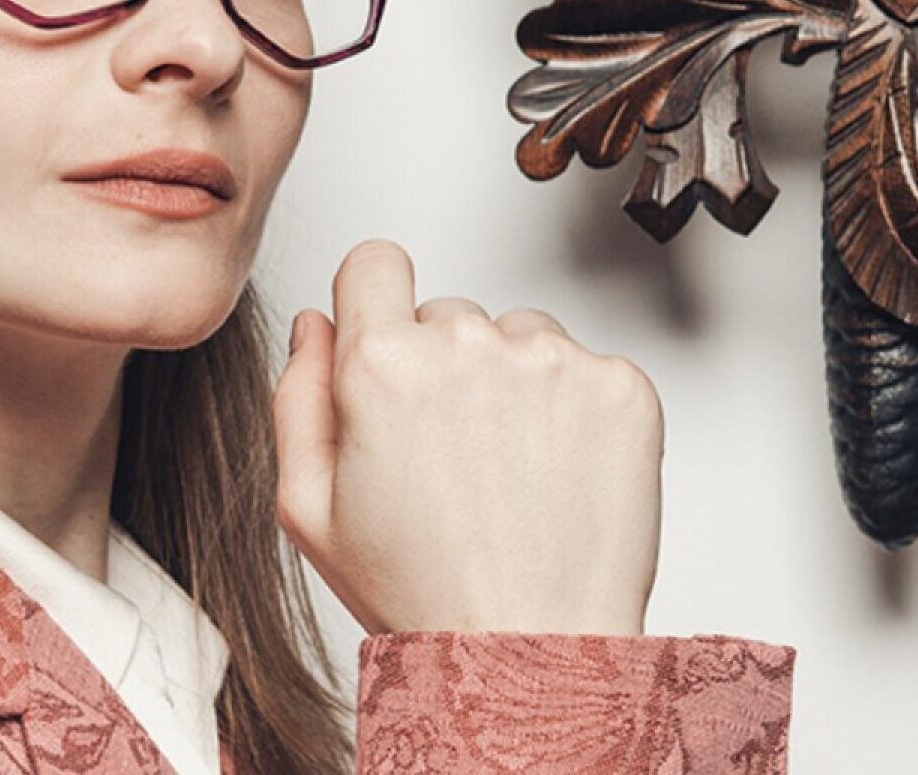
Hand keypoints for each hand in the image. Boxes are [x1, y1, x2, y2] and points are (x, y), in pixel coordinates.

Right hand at [272, 238, 663, 636]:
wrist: (532, 655)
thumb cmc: (421, 594)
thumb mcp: (308, 509)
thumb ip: (297, 398)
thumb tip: (315, 325)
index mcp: (383, 365)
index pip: (374, 263)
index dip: (375, 304)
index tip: (390, 343)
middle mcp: (470, 345)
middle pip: (448, 313)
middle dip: (444, 366)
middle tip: (451, 459)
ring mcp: (553, 361)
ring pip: (519, 337)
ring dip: (512, 384)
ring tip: (509, 476)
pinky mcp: (621, 387)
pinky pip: (585, 367)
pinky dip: (574, 411)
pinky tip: (556, 478)